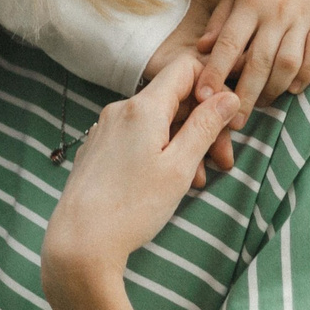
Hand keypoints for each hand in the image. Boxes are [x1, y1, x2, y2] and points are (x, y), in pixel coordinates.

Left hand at [40, 56, 237, 294]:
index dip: (213, 87)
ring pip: (157, 122)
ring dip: (185, 144)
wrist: (80, 241)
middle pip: (174, 99)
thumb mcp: (179, 167)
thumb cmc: (132, 208)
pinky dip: (160, 152)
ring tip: (200, 181)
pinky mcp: (98, 149)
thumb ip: (205, 127)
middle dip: (204, 125)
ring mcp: (106, 129)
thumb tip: (229, 97)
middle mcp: (120, 110)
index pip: (186, 68)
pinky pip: (137, 138)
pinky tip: (170, 182)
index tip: (228, 120)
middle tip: (224, 162)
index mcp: (142, 108)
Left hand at [196, 0, 309, 117]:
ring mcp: (303, 19)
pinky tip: (290, 89)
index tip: (202, 98)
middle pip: (258, 62)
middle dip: (245, 96)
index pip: (228, 43)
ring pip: (287, 64)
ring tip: (260, 104)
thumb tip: (203, 50)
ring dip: (273, 90)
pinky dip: (303, 78)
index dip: (215, 73)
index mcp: (249, 2)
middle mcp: (276, 12)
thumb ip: (220, 19)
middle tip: (234, 121)